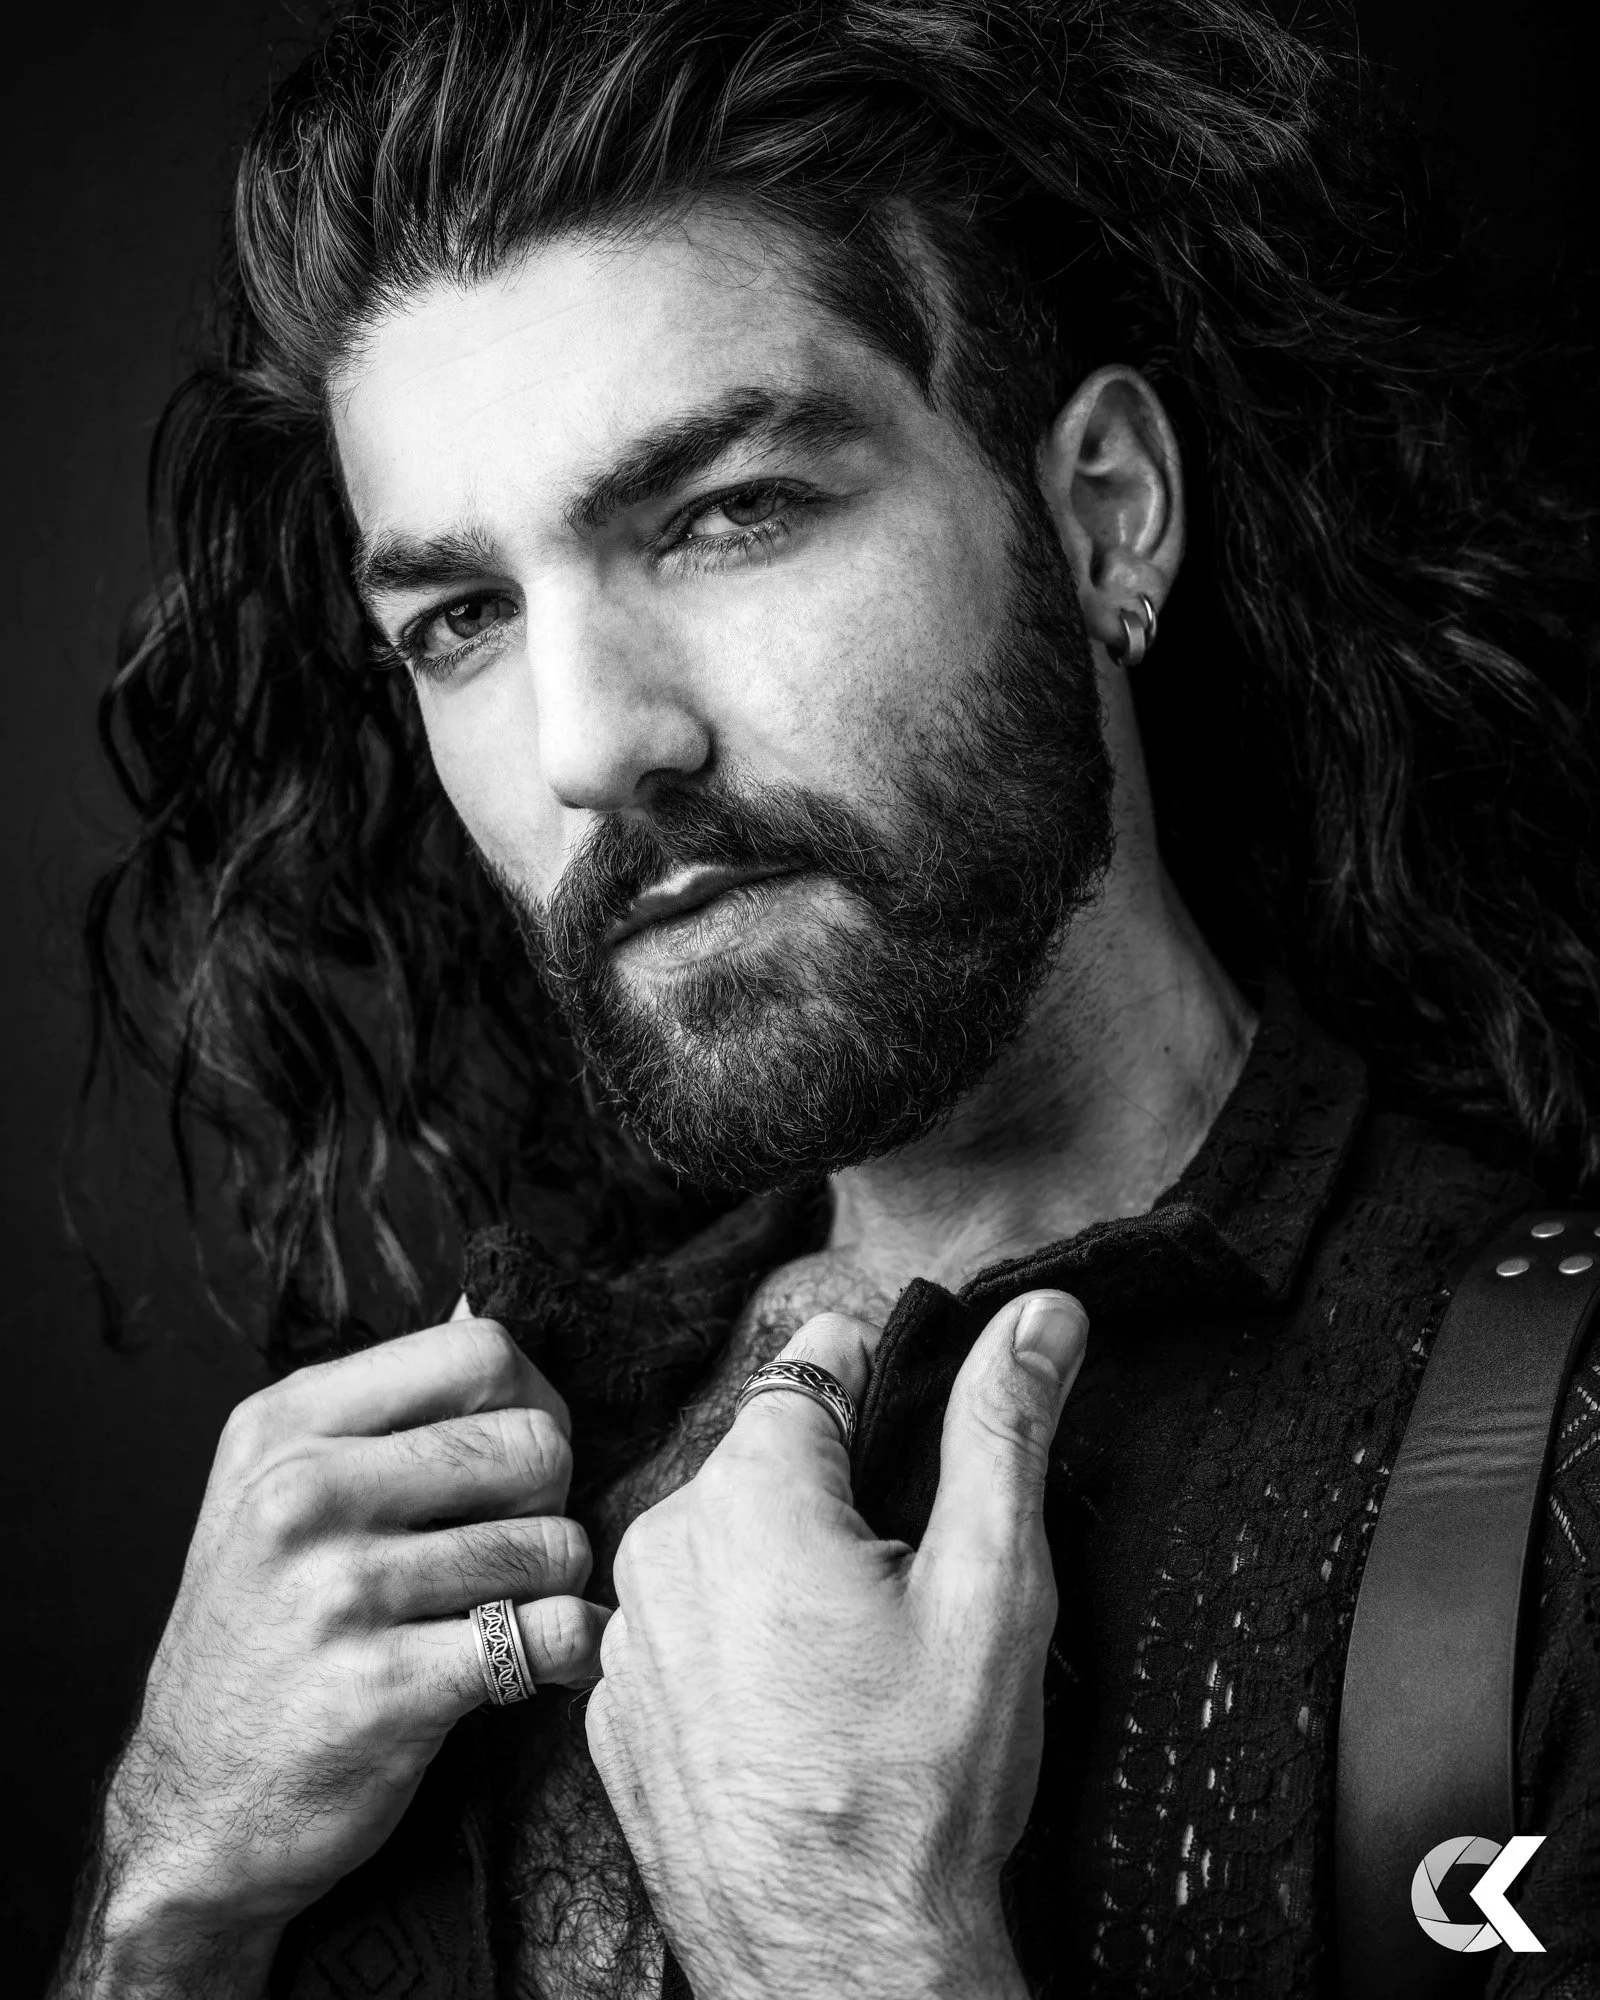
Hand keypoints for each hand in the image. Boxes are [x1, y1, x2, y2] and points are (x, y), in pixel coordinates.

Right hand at [60, 1318, 608, 1996]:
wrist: (196, 1809)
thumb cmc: (267, 1631)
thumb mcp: (281, 1486)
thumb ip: (387, 1404)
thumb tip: (485, 1300)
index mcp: (287, 1424)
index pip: (480, 1351)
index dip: (533, 1401)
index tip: (516, 1462)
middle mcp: (304, 1493)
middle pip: (534, 1443)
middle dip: (551, 1500)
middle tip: (511, 1550)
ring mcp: (339, 1591)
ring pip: (552, 1544)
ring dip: (553, 1587)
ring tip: (501, 1614)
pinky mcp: (385, 1688)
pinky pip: (551, 1633)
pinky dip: (570, 1651)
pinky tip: (537, 1667)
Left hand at [586, 1288, 1087, 1999]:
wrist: (839, 1964)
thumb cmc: (922, 1782)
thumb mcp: (992, 1587)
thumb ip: (1004, 1427)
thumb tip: (1040, 1312)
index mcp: (751, 1490)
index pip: (814, 1360)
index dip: (877, 1386)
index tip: (909, 1443)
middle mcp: (663, 1541)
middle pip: (764, 1453)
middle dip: (833, 1488)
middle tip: (900, 1585)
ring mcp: (629, 1632)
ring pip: (719, 1537)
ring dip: (778, 1563)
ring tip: (849, 1658)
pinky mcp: (614, 1706)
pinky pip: (680, 1621)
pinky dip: (732, 1637)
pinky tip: (791, 1706)